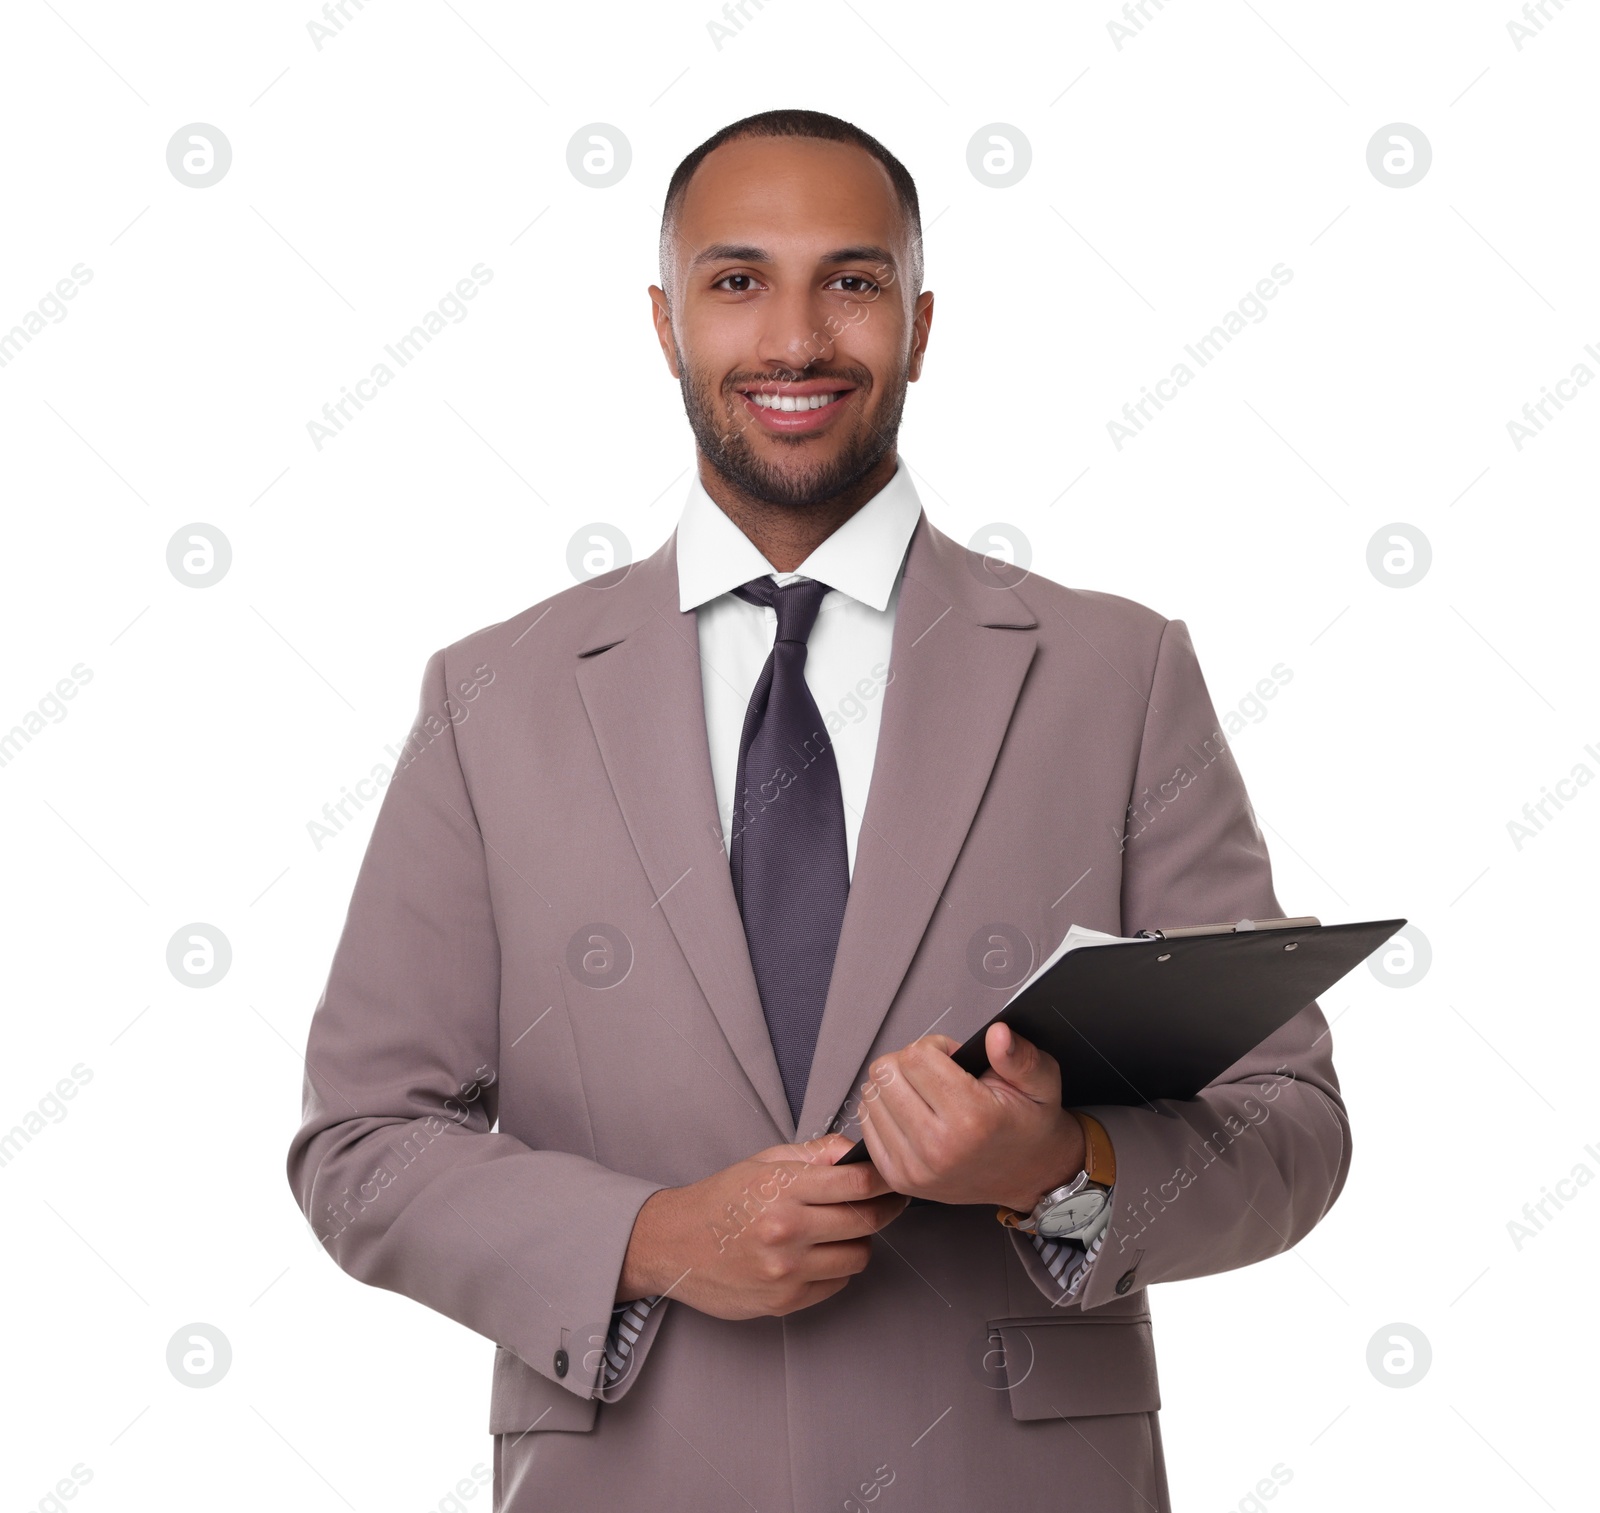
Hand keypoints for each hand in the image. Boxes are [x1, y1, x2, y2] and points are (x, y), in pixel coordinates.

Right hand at [616, 1133, 908, 1318]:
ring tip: (840, 1230)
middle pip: (865, 1221)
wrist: (673, 1245)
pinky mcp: (784, 1302)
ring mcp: (786, 1271)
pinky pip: (836, 1284)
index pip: (857, 1185)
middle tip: (885, 1202)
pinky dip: (836, 1268)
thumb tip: (855, 1152)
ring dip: (859, 1242)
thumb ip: (814, 1154)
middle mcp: (787, 1231)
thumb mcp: (763, 1161)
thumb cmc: (720, 1199)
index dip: (885, 1182)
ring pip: (858, 1257)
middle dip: (883, 1210)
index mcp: (782, 1190)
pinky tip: (817, 1254)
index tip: (893, 1180)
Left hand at [856, 1024, 1085, 1211]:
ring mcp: (915, 1167)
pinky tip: (912, 1113)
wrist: (1029, 1176)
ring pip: (871, 1096)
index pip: (916, 1057)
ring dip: (895, 1087)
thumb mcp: (1041, 1083)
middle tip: (937, 1075)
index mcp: (973, 1119)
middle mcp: (939, 1147)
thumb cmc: (1029, 1125)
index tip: (952, 1058)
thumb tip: (998, 1034)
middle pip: (886, 1073)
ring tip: (927, 1095)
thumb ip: (1020, 1056)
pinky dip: (884, 1111)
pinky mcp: (899, 1178)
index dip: (934, 1046)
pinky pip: (866, 1124)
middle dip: (910, 1063)